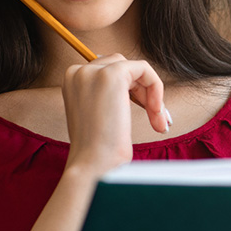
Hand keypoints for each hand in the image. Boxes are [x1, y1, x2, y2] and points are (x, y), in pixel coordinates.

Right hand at [61, 53, 168, 175]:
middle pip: (123, 66)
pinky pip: (144, 69)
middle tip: (155, 118)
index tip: (144, 113)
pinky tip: (156, 112)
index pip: (108, 70)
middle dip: (142, 91)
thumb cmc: (97, 149)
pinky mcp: (113, 74)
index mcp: (72, 79)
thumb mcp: (97, 113)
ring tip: (157, 120)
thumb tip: (133, 83)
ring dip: (151, 93)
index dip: (130, 91)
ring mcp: (93, 71)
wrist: (93, 164)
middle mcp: (78, 71)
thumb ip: (107, 94)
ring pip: (135, 68)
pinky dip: (156, 88)